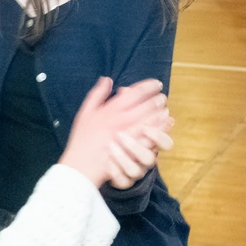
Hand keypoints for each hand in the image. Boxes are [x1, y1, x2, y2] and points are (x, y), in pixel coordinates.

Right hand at [59, 77, 173, 188]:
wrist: (80, 165)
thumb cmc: (81, 139)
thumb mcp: (84, 112)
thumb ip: (97, 94)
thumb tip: (107, 79)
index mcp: (110, 109)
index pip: (135, 92)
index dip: (149, 86)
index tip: (156, 84)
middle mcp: (121, 120)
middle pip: (146, 105)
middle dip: (157, 99)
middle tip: (162, 97)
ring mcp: (128, 135)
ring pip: (151, 120)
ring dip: (160, 113)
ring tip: (165, 109)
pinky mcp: (132, 150)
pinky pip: (150, 137)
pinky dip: (160, 130)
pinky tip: (165, 126)